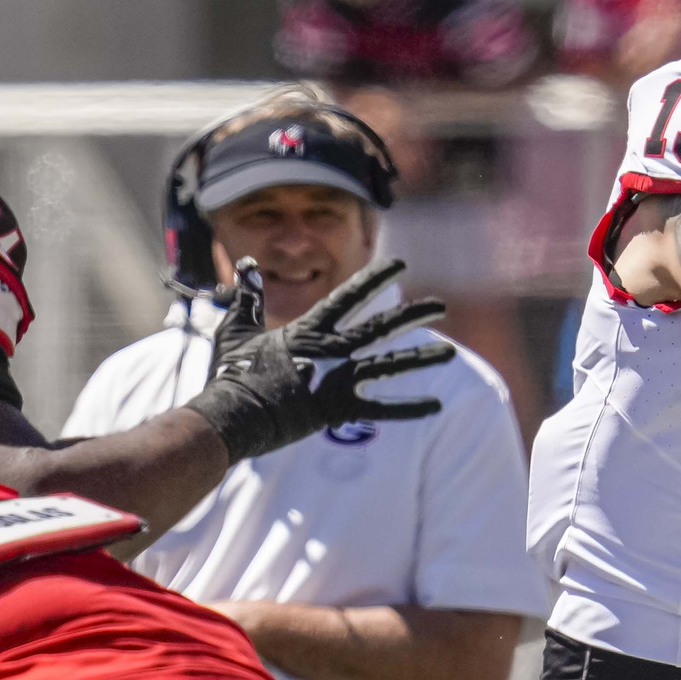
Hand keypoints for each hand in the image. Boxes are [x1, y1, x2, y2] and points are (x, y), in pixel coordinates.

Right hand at [185, 256, 451, 460]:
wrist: (231, 416)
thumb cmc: (230, 375)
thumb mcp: (236, 329)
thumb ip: (249, 297)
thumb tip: (247, 263)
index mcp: (310, 330)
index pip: (349, 296)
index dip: (375, 278)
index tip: (399, 263)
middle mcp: (331, 350)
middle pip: (380, 326)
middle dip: (413, 314)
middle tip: (440, 305)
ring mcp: (337, 379)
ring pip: (388, 364)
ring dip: (421, 358)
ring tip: (450, 353)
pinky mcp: (338, 410)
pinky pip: (381, 410)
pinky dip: (408, 409)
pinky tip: (436, 407)